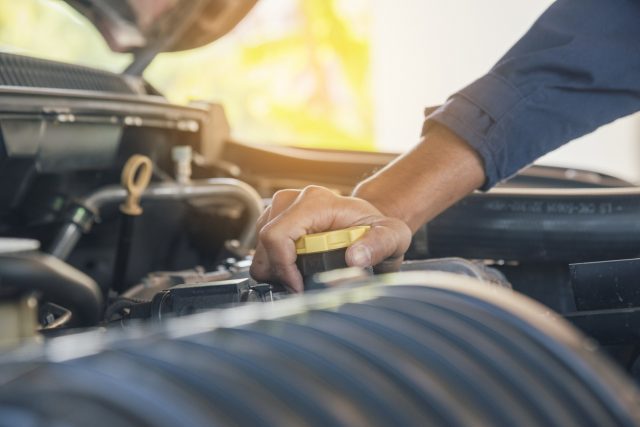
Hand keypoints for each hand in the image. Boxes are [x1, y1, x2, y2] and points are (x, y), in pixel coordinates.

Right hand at [250, 186, 411, 292]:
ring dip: (277, 270)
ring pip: (259, 250)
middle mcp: (293, 200)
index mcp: (315, 201)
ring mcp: (281, 209)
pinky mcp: (275, 220)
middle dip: (280, 272)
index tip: (299, 287)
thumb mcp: (391, 237)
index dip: (283, 267)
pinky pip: (262, 250)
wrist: (371, 223)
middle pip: (264, 245)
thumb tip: (355, 257)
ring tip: (304, 276)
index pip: (277, 236)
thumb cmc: (379, 228)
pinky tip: (298, 269)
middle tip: (303, 285)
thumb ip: (378, 245)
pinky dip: (276, 265)